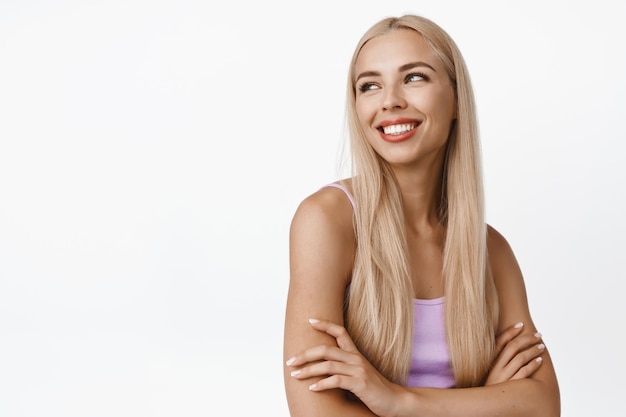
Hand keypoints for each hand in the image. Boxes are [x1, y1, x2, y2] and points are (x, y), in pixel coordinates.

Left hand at [286, 319, 404, 416]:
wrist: (395, 401)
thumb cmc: (375, 389)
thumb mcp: (359, 373)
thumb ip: (344, 367)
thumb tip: (323, 366)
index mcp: (355, 354)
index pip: (340, 332)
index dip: (325, 324)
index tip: (310, 320)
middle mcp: (356, 358)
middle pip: (326, 349)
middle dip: (305, 354)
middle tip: (290, 361)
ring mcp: (358, 370)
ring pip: (327, 364)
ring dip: (308, 370)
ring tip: (295, 375)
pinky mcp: (360, 383)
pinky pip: (336, 380)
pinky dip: (322, 384)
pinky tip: (312, 388)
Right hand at [484, 322, 544, 385]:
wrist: (485, 406)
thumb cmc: (489, 387)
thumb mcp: (488, 372)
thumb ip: (497, 360)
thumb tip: (509, 348)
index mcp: (489, 361)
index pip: (499, 341)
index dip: (510, 331)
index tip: (520, 324)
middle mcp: (495, 367)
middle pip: (512, 347)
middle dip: (526, 338)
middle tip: (538, 335)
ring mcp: (503, 376)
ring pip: (520, 358)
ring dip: (532, 350)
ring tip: (542, 346)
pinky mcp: (510, 386)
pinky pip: (523, 373)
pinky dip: (532, 365)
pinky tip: (539, 360)